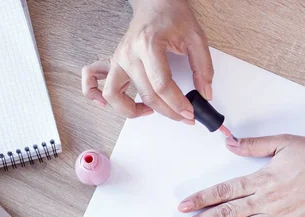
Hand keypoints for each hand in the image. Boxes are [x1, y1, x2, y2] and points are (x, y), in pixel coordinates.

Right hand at [81, 0, 212, 122]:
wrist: (154, 2)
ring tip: (151, 112)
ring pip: (115, 96)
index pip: (161, 85)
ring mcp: (118, 59)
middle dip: (167, 112)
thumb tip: (205, 93)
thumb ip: (203, 67)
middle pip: (146, 95)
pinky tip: (120, 104)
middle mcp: (129, 54)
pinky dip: (103, 99)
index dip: (178, 104)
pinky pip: (99, 85)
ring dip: (132, 111)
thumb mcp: (195, 37)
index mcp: (148, 44)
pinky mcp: (113, 63)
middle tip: (183, 116)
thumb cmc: (172, 15)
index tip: (190, 113)